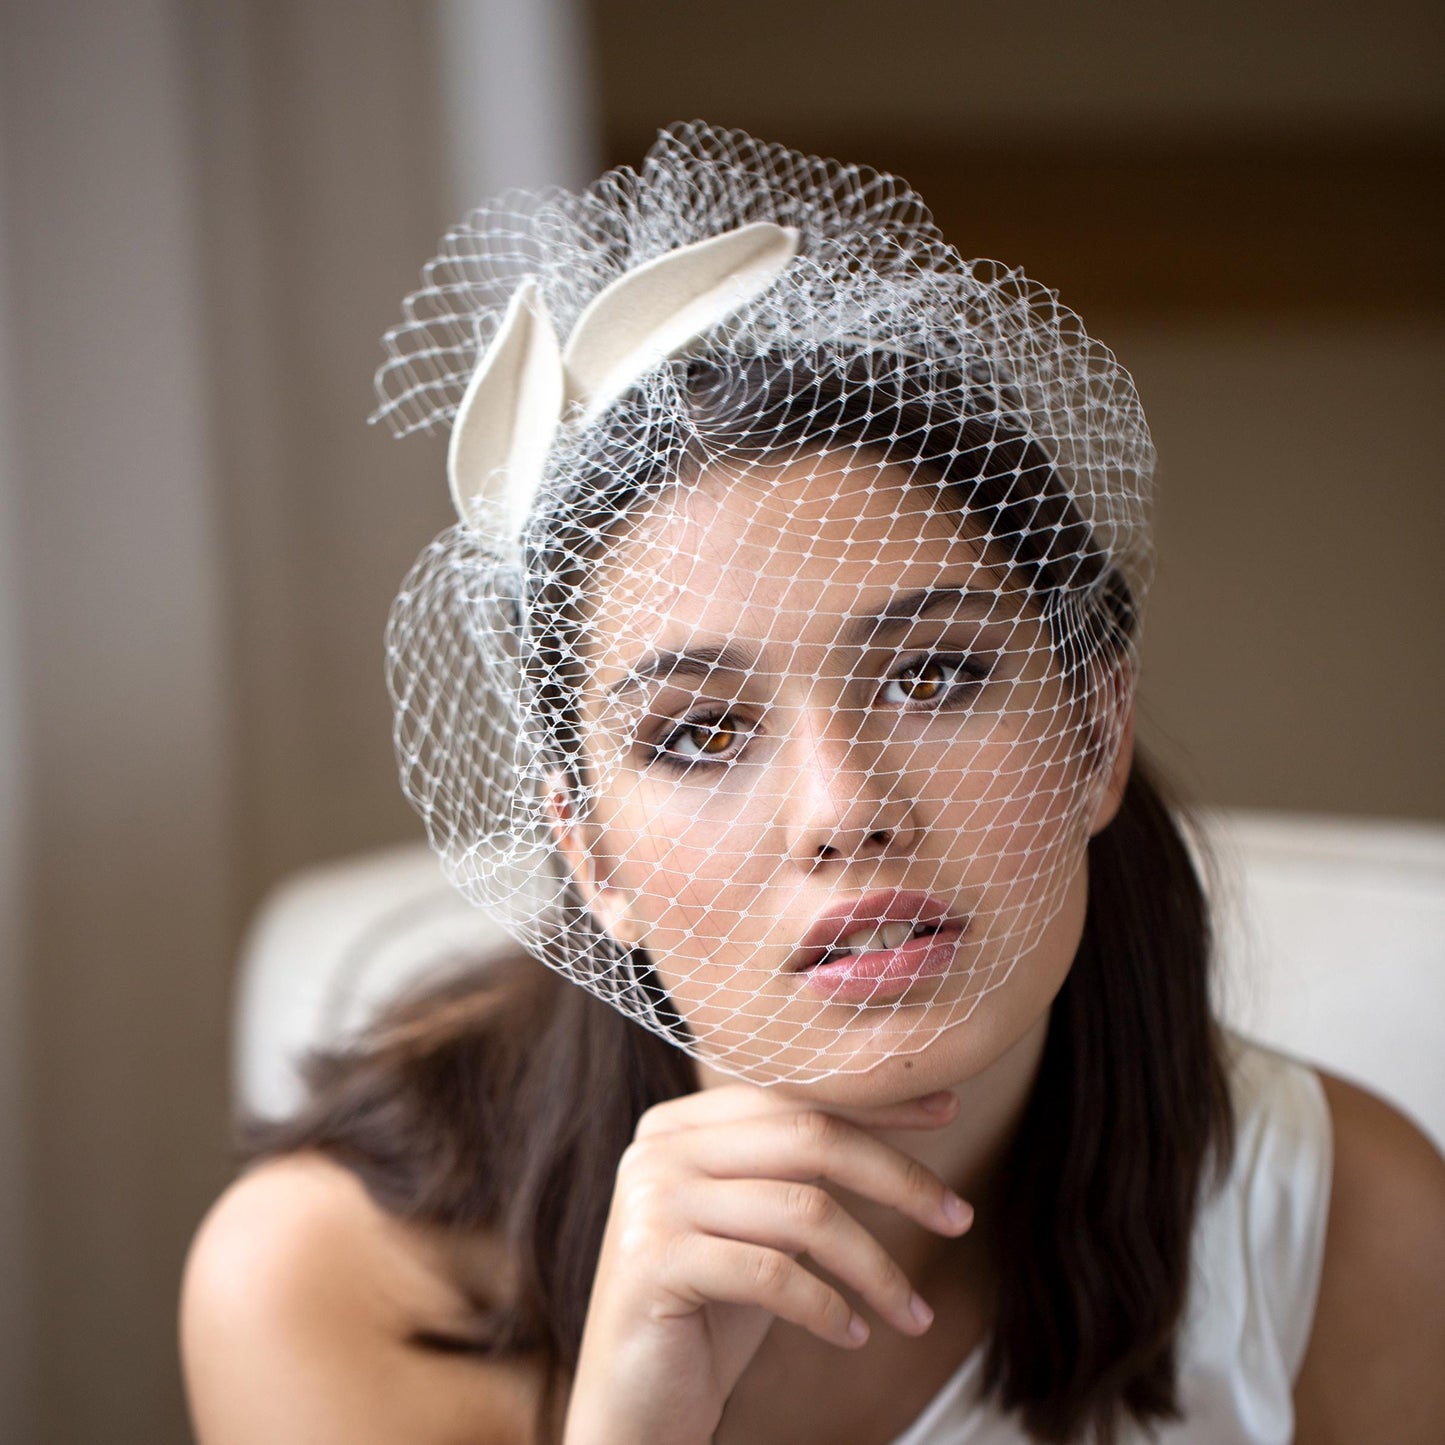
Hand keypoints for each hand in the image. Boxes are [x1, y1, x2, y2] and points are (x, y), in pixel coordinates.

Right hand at [562, 1084, 972, 1444]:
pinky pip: (774, 1273)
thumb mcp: (758, 1225)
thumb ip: (796, 1169)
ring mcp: (651, 1200)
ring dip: (878, 1267)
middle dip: (897, 1177)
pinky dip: (830, 1307)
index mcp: (680, 1123)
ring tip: (914, 1313)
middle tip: (959, 1217)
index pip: (795, 1098)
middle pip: (809, 1138)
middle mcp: (659, 1147)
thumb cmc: (709, 1309)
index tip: (947, 1111)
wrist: (635, 1402)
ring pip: (804, 1210)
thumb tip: (900, 1117)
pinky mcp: (654, 1262)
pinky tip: (855, 1335)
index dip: (875, 1107)